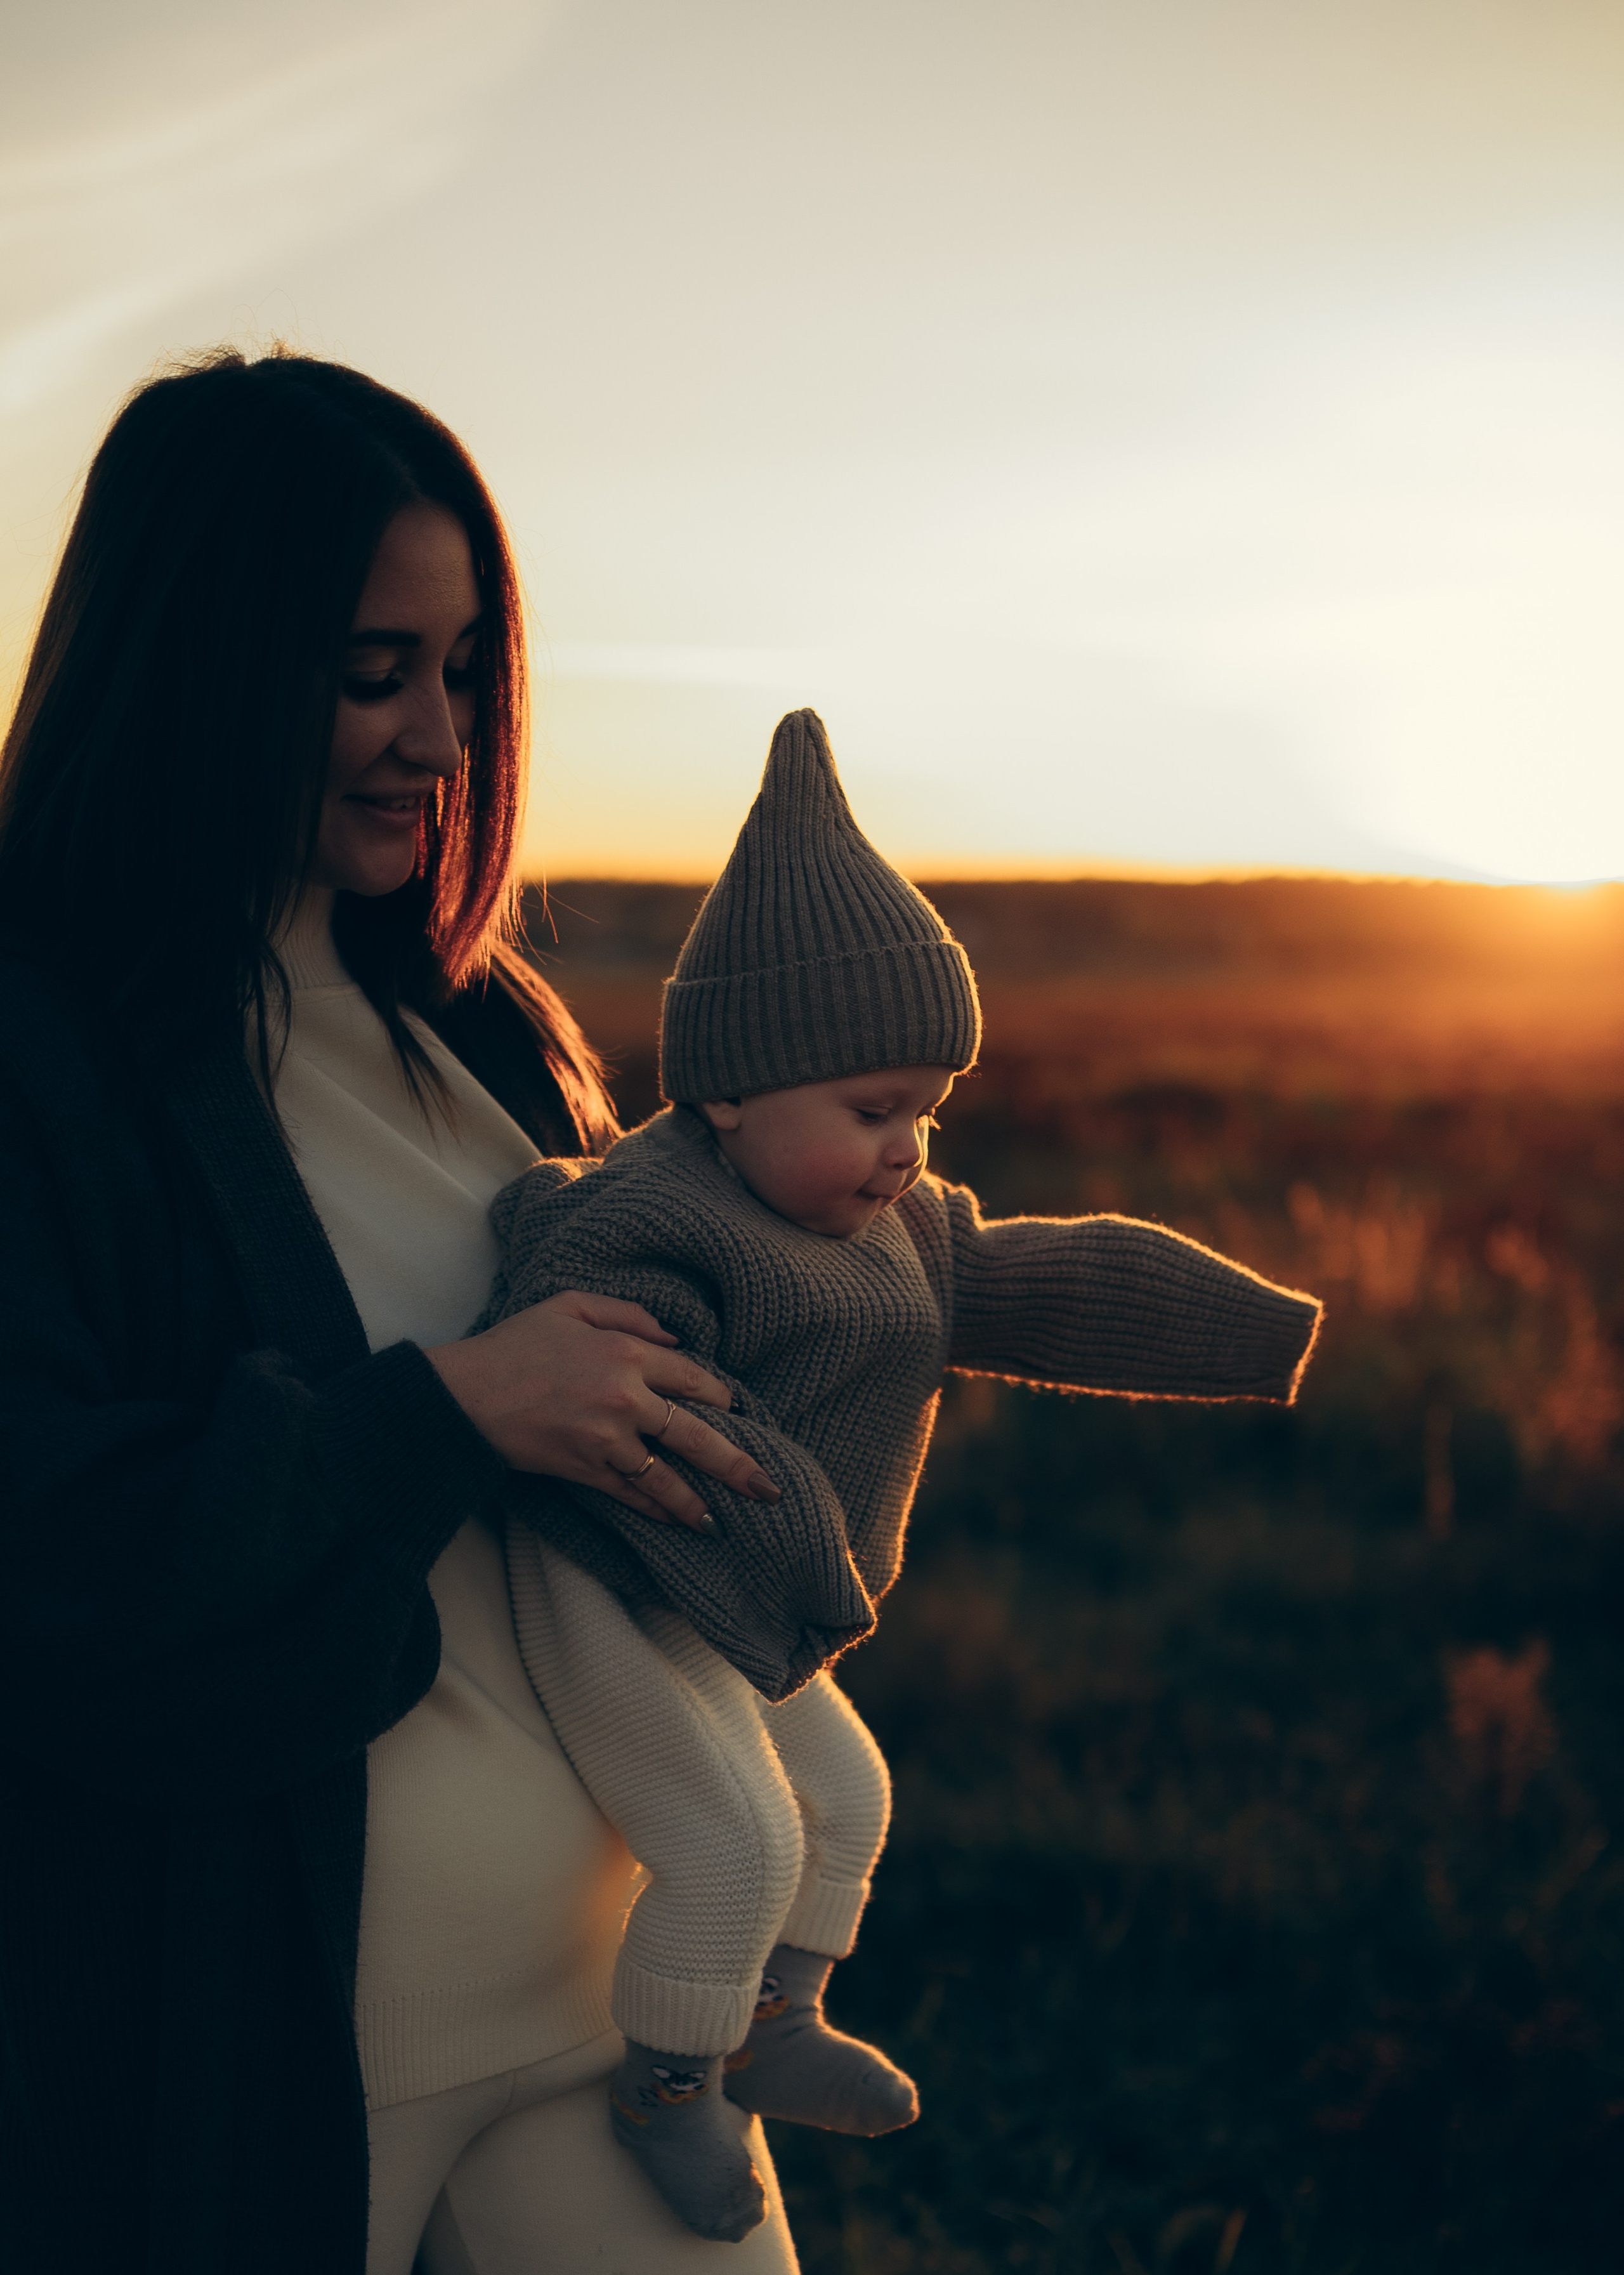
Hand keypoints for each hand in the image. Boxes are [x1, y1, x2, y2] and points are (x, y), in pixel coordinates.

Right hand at [424, 1290, 781, 1530]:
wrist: (462, 1394)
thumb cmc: (514, 1344)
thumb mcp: (570, 1305)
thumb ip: (627, 1313)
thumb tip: (673, 1335)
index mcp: (626, 1352)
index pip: (693, 1378)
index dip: (720, 1398)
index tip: (738, 1414)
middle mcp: (626, 1397)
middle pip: (696, 1435)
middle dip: (737, 1464)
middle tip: (767, 1489)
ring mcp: (607, 1438)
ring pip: (667, 1476)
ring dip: (697, 1502)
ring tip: (722, 1522)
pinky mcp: (585, 1469)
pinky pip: (631, 1494)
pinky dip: (656, 1509)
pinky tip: (677, 1521)